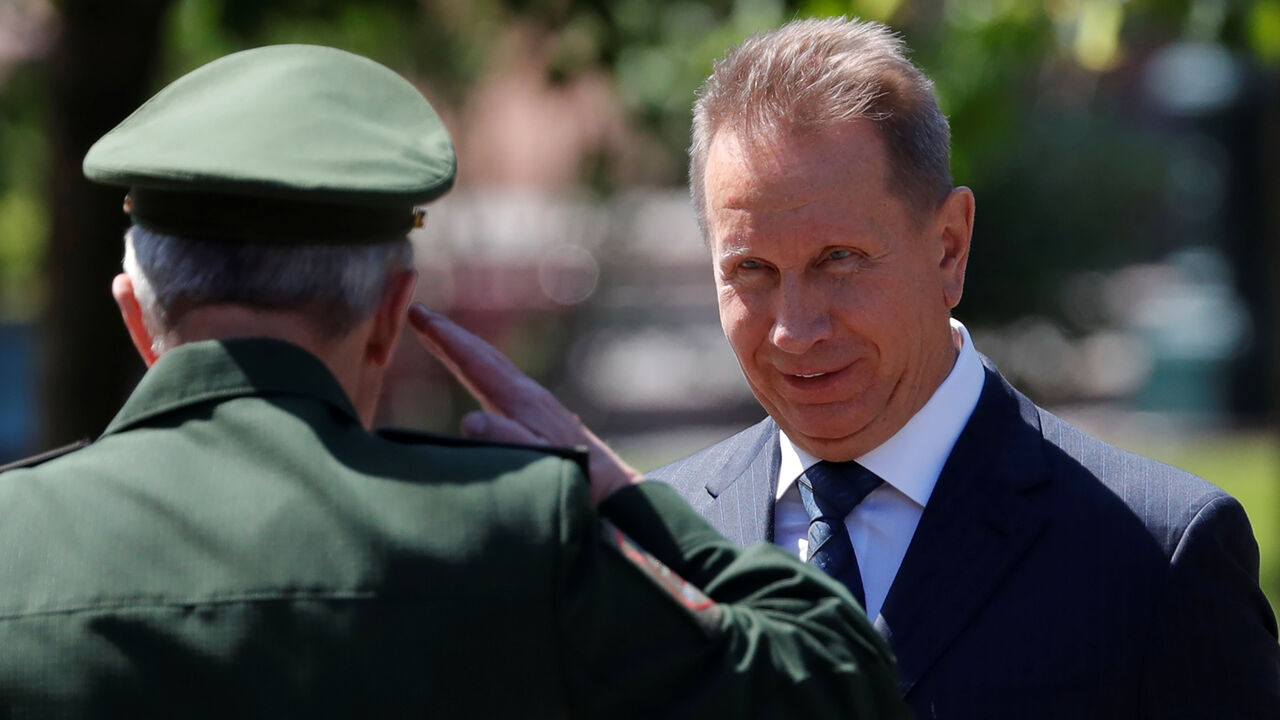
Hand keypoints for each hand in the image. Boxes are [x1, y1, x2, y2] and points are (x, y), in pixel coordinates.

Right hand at [407, 303, 642, 503]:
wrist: (615, 489)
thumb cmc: (577, 479)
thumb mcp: (541, 461)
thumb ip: (506, 440)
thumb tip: (468, 420)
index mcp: (522, 401)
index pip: (476, 362)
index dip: (445, 339)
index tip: (419, 315)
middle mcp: (528, 393)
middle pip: (482, 355)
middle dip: (449, 334)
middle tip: (419, 312)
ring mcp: (535, 402)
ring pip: (491, 366)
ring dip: (462, 348)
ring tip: (437, 334)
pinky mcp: (539, 415)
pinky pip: (499, 381)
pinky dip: (479, 368)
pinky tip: (473, 373)